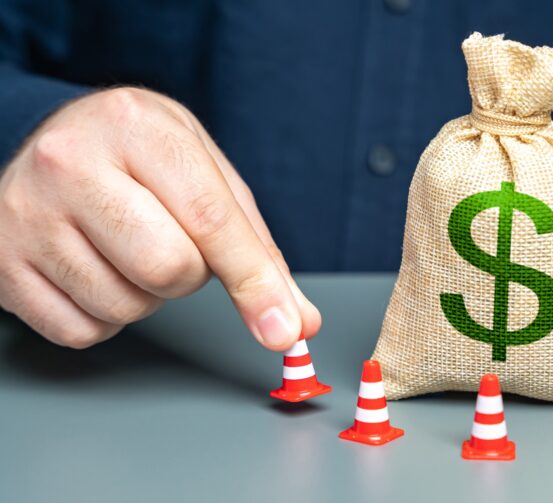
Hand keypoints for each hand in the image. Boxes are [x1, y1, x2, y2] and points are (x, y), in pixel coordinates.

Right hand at [0, 87, 319, 349]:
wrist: (46, 140)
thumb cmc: (139, 157)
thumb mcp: (204, 172)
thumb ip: (255, 246)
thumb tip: (295, 321)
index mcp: (136, 127)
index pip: (209, 219)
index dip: (254, 281)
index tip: (284, 328)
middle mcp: (70, 163)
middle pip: (168, 269)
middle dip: (190, 275)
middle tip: (174, 242)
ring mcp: (27, 216)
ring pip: (126, 308)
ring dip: (147, 296)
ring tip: (127, 247)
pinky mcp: (2, 266)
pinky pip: (82, 331)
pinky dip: (105, 316)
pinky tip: (95, 269)